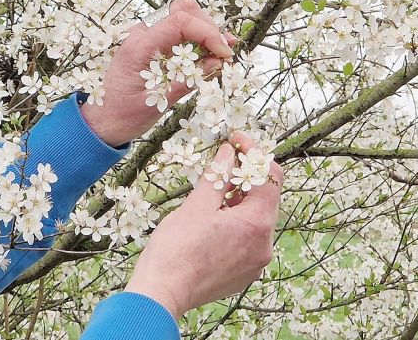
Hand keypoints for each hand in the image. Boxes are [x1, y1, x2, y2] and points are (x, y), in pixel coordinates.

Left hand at [80, 0, 234, 146]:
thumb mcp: (157, 103)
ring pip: (182, 16)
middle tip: (226, 54)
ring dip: (205, 31)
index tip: (224, 53)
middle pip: (183, 11)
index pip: (179, 21)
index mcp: (138, 47)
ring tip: (221, 53)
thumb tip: (216, 63)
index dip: (208, 32)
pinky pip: (177, 31)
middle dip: (209, 29)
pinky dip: (197, 38)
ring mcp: (145, 37)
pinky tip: (209, 53)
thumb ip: (186, 82)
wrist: (102, 122)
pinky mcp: (151, 44)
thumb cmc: (123, 115)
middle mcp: (141, 35)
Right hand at [123, 132, 283, 319]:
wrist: (163, 292)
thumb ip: (218, 176)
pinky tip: (214, 219)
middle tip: (225, 160)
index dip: (254, 154)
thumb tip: (229, 152)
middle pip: (266, 199)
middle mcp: (264, 245)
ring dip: (241, 200)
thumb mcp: (196, 205)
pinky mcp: (245, 273)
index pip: (269, 178)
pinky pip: (249, 240)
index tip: (236, 140)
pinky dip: (237, 223)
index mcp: (255, 225)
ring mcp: (256, 262)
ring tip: (214, 191)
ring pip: (257, 220)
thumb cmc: (175, 249)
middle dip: (248, 176)